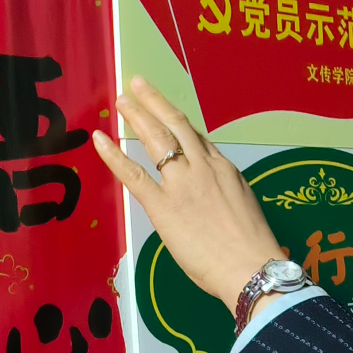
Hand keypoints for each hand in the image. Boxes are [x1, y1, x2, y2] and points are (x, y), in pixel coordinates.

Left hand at [92, 78, 286, 307]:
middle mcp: (202, 167)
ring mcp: (181, 183)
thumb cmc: (253, 247)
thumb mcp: (245, 206)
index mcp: (224, 169)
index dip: (178, 122)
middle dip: (154, 103)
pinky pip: (133, 174)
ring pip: (156, 139)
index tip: (165, 112)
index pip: (197, 137)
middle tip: (136, 86)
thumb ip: (225, 192)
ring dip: (136, 116)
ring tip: (121, 100)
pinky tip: (100, 140)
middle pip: (175, 125)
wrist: (251, 266)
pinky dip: (114, 155)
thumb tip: (211, 194)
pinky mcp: (162, 205)